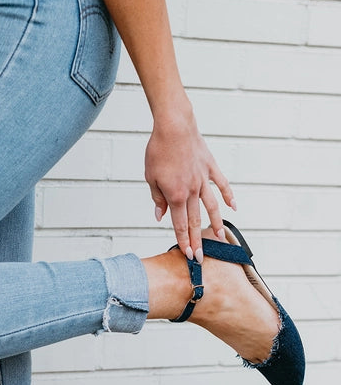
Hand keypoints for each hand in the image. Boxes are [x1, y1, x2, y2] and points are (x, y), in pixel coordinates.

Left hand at [144, 110, 235, 261]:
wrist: (174, 126)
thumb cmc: (158, 151)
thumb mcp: (151, 178)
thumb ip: (158, 199)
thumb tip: (160, 216)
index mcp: (176, 196)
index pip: (179, 225)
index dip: (183, 241)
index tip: (188, 255)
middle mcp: (192, 191)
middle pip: (195, 221)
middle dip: (197, 241)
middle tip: (200, 257)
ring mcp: (203, 179)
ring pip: (211, 206)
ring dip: (215, 224)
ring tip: (220, 238)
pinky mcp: (210, 167)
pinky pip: (222, 184)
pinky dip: (228, 196)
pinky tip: (233, 207)